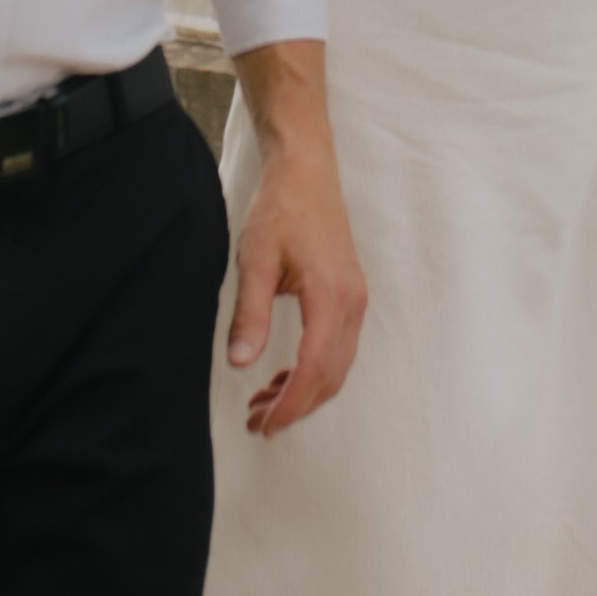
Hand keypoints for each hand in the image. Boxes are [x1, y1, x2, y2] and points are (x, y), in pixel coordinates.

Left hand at [226, 41, 366, 436]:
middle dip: (296, 407)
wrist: (306, 169)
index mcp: (331, 297)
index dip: (290, 405)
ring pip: (337, 366)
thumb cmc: (280, 208)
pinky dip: (314, 370)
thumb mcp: (255, 259)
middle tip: (258, 424)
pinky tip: (283, 374)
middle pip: (331, 376)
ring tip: (264, 403)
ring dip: (305, 391)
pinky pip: (338, 347)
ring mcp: (355, 299)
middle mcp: (351, 302)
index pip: (314, 370)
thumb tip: (240, 363)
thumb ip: (250, 313)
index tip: (263, 425)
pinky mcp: (350, 294)